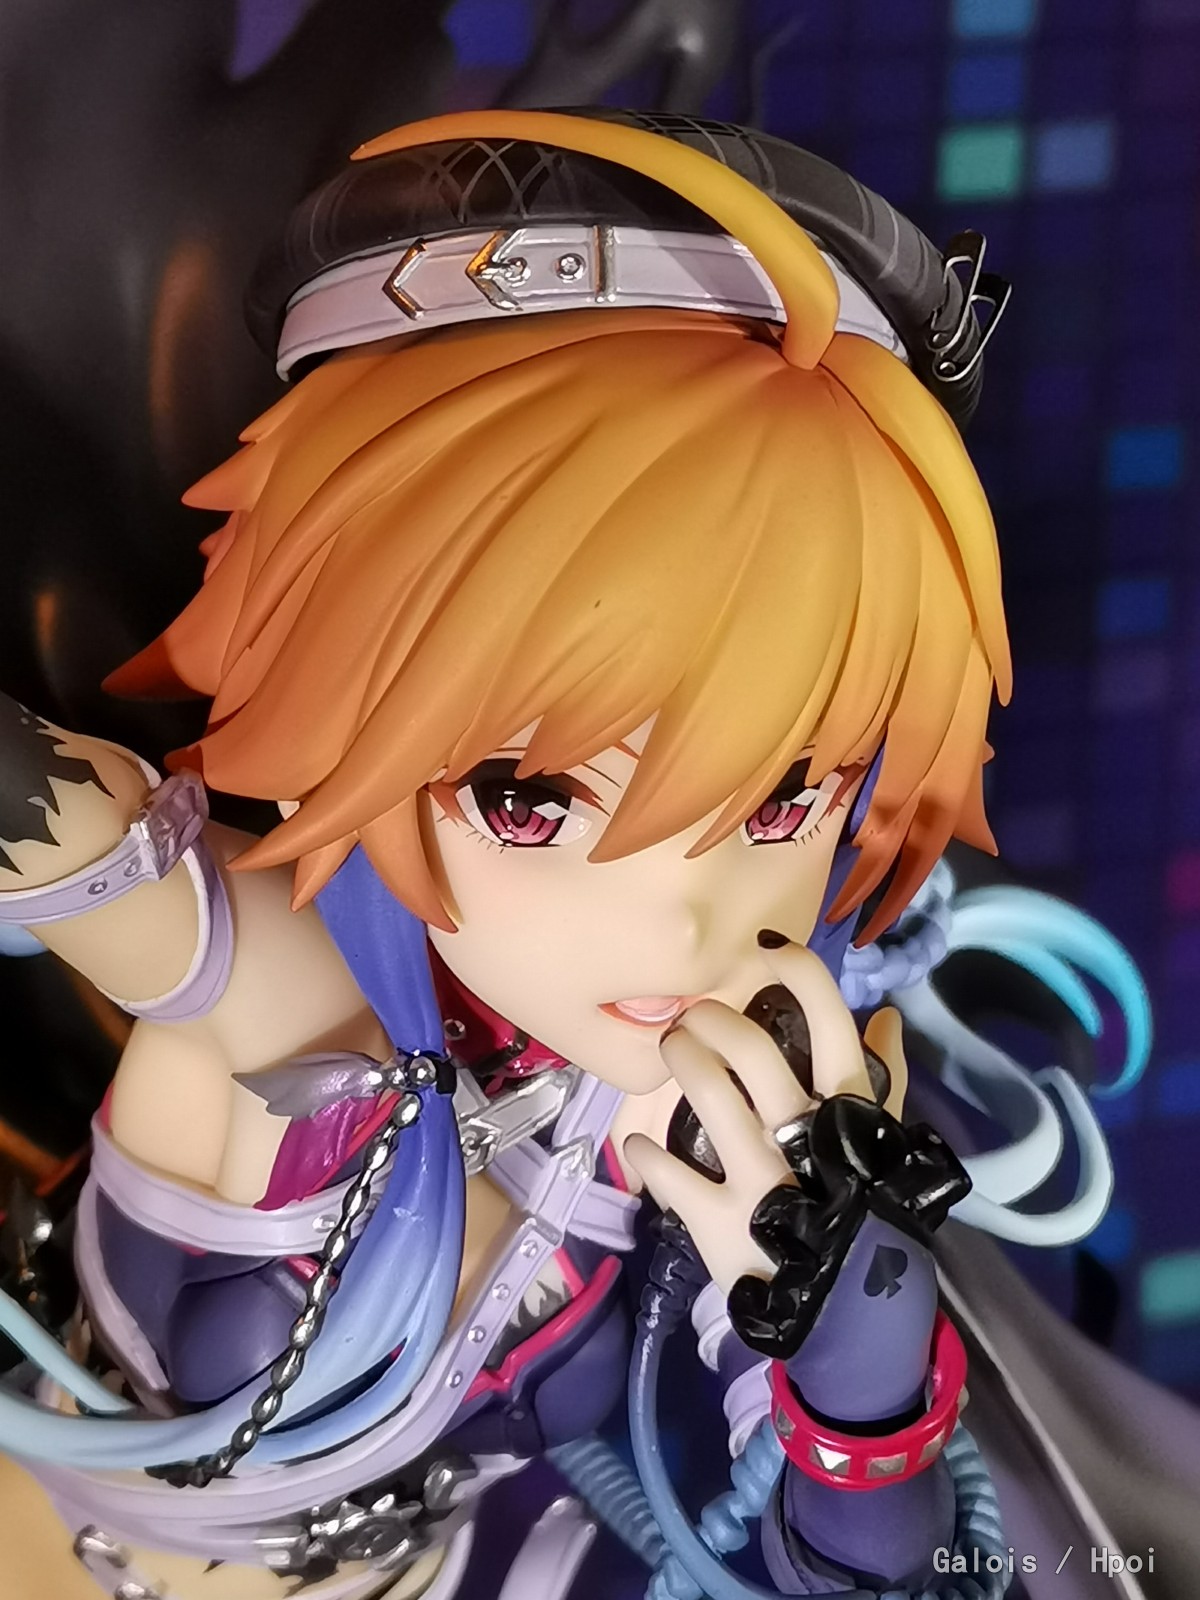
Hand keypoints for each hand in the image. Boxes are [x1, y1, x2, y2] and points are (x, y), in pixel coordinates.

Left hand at [623, 939, 907, 1296]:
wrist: (848, 1311)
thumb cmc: (864, 1209)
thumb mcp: (884, 1144)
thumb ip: (884, 1080)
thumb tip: (885, 1017)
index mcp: (849, 1112)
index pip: (830, 1022)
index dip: (797, 972)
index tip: (766, 950)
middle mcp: (805, 1136)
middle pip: (751, 1049)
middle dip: (711, 1017)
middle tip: (693, 1016)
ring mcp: (761, 1180)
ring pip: (707, 1095)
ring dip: (680, 1060)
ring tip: (669, 1049)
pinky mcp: (719, 1223)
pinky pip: (668, 1172)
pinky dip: (648, 1153)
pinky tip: (641, 1144)